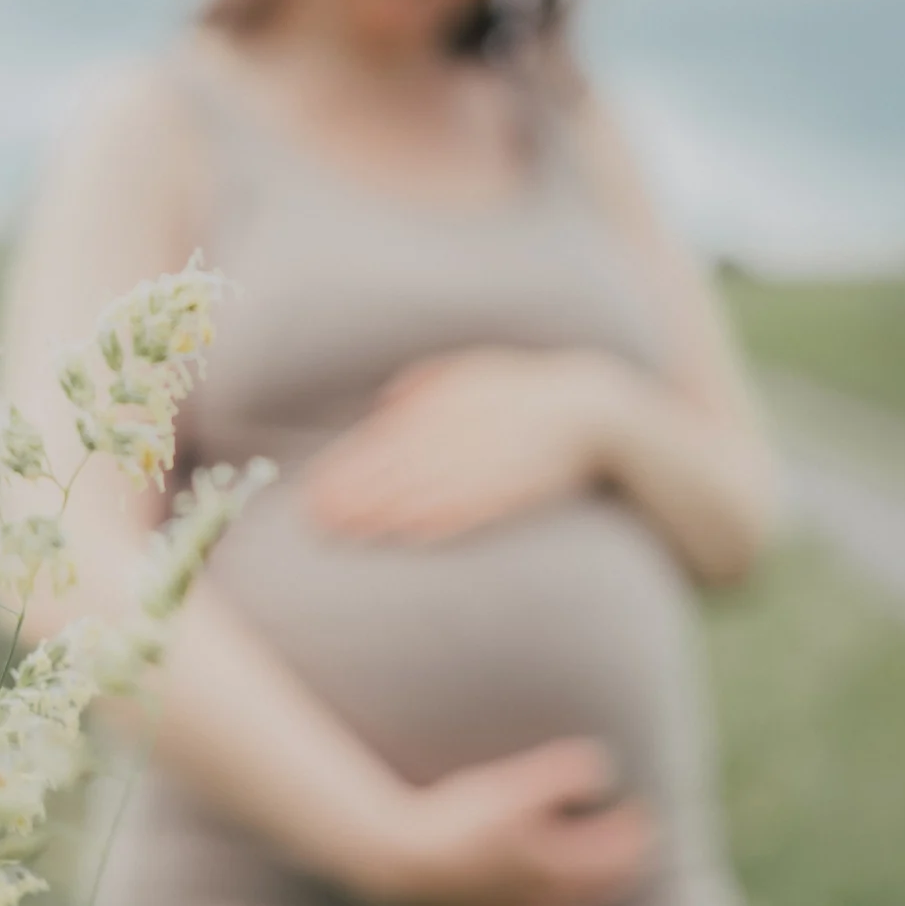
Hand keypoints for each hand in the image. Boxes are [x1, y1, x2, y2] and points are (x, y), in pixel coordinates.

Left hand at [303, 345, 623, 541]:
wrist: (587, 408)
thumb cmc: (522, 390)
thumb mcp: (473, 370)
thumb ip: (427, 383)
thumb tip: (386, 402)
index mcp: (445, 404)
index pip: (386, 439)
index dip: (348, 467)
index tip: (316, 487)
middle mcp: (458, 433)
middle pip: (396, 469)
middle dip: (355, 495)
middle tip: (318, 518)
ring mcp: (483, 464)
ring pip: (424, 492)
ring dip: (384, 514)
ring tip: (349, 532)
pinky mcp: (509, 490)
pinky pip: (467, 508)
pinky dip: (436, 522)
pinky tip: (408, 536)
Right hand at [352, 738, 654, 905]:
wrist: (404, 866)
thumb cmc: (459, 820)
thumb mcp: (515, 787)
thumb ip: (565, 773)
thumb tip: (605, 767)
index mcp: (563, 867)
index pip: (624, 850)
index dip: (637, 826)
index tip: (639, 805)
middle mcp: (555, 903)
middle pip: (613, 885)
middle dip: (628, 857)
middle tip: (633, 833)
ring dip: (601, 884)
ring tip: (601, 860)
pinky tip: (559, 894)